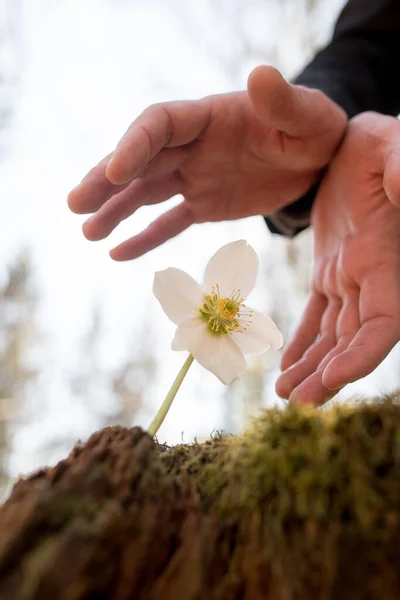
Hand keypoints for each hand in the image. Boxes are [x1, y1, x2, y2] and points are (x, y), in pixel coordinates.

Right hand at [67, 66, 345, 259]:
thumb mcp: (309, 115)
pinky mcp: (204, 205)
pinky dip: (145, 237)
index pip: (160, 124)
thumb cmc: (316, 129)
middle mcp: (193, 146)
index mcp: (209, 117)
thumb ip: (284, 101)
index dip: (135, 145)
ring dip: (115, 210)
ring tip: (87, 232)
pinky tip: (118, 253)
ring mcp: (194, 176)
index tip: (115, 171)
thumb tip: (259, 74)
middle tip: (75, 204)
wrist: (320, 161)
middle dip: (106, 180)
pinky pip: (170, 222)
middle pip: (140, 160)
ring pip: (146, 193)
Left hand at [276, 112, 399, 405]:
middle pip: (353, 338)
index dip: (363, 353)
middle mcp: (370, 275)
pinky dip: (304, 340)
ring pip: (332, 332)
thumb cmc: (384, 142)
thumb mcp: (395, 144)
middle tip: (298, 403)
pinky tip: (287, 365)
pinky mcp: (330, 268)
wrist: (359, 143)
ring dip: (312, 364)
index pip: (383, 321)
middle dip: (330, 372)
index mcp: (385, 257)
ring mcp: (349, 275)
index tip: (335, 378)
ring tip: (285, 393)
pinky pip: (317, 313)